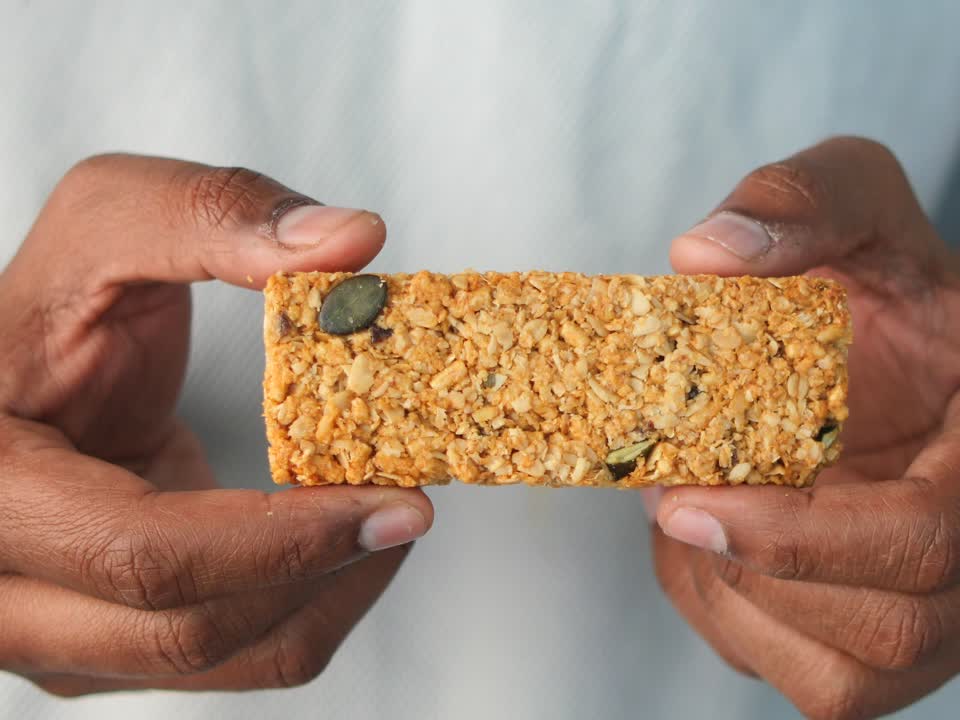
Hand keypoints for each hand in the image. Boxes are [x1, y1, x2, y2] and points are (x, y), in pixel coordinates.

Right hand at [0, 154, 432, 694]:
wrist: (22, 380)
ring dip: (326, 598)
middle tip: (410, 506)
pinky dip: (305, 611)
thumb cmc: (51, 305)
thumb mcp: (106, 222)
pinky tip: (347, 542)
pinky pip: (225, 661)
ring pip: (215, 663)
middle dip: (321, 572)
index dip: (282, 537)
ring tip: (387, 516)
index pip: (142, 553)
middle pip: (183, 631)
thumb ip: (212, 212)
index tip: (392, 500)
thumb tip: (350, 242)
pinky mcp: (102, 646)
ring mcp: (45, 631)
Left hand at [650, 138, 959, 718]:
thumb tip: (705, 253)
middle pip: (898, 627)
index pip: (933, 533)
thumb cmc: (908, 289)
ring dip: (741, 610)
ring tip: (690, 520)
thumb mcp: (862, 200)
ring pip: (858, 683)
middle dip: (756, 578)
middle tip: (668, 500)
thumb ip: (800, 196)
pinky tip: (720, 556)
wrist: (952, 365)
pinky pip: (833, 691)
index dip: (793, 537)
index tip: (680, 497)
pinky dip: (748, 633)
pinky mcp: (943, 652)